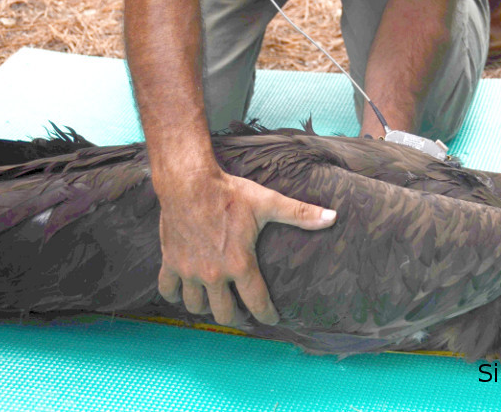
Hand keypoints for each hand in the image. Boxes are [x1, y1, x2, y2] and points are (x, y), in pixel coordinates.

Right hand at [156, 169, 336, 325]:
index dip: (267, 315)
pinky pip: (168, 290)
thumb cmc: (229, 193)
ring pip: (196, 307)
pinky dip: (174, 296)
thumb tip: (333, 217)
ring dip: (206, 310)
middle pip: (225, 314)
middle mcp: (214, 274)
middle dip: (236, 319)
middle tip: (242, 315)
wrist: (188, 182)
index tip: (271, 319)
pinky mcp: (170, 262)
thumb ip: (300, 213)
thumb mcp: (267, 203)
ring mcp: (190, 271)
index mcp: (240, 265)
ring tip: (214, 305)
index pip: (257, 303)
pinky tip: (183, 294)